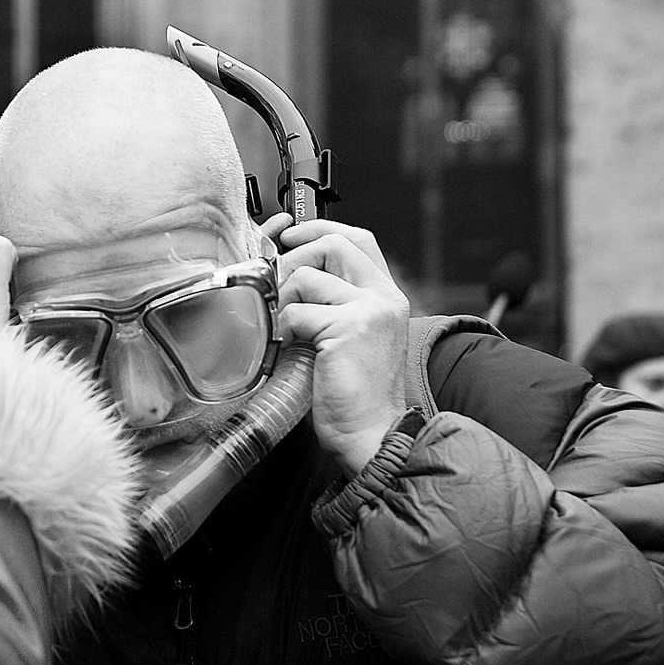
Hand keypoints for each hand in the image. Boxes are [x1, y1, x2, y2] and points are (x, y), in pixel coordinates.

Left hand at [272, 219, 409, 477]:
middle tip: (277, 285)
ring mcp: (368, 310)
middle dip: (294, 258)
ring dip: (284, 302)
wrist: (372, 435)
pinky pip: (297, 311)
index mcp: (386, 297)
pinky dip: (285, 329)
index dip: (320, 229)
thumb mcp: (350, 338)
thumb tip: (288, 275)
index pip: (358, 239)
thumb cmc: (355, 395)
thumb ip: (332, 304)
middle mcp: (383, 297)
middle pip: (333, 244)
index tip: (290, 235)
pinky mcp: (348, 328)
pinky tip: (292, 350)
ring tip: (286, 332)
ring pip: (306, 276)